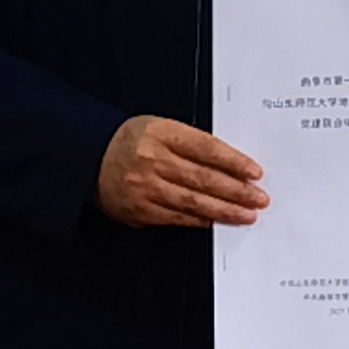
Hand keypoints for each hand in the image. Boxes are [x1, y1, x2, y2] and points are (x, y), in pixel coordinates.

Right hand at [95, 114, 265, 227]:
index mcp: (161, 133)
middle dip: (236, 191)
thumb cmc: (131, 141)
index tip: (255, 172)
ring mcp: (145, 187)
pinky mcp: (139, 210)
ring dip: (224, 210)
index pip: (207, 148)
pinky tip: (216, 220)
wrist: (89, 157)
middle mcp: (153, 160)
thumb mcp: (159, 128)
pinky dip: (199, 219)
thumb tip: (229, 166)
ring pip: (193, 201)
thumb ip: (191, 144)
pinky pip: (176, 217)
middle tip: (259, 198)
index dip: (234, 162)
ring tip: (247, 214)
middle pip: (203, 178)